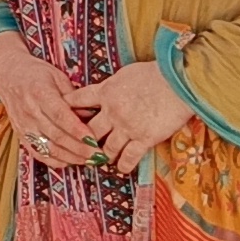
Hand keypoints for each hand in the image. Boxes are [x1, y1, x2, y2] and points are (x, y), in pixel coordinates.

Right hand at [0, 29, 90, 167]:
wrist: (7, 75)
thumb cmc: (36, 74)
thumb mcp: (58, 77)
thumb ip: (74, 98)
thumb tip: (92, 116)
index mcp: (40, 93)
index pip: (60, 116)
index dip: (77, 130)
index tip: (94, 139)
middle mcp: (30, 112)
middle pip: (56, 135)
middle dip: (79, 148)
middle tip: (98, 155)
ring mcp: (24, 126)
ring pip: (48, 148)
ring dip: (70, 157)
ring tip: (89, 161)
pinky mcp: (21, 136)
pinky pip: (39, 153)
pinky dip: (55, 161)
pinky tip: (70, 161)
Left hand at [70, 60, 192, 170]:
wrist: (178, 81)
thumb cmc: (156, 72)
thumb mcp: (127, 73)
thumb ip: (114, 85)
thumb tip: (109, 88)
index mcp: (106, 91)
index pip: (78, 100)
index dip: (68, 109)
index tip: (61, 117)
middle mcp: (112, 111)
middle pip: (88, 131)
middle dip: (84, 140)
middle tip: (82, 147)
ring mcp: (127, 127)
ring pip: (107, 148)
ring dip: (103, 155)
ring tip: (102, 159)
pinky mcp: (144, 138)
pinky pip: (129, 158)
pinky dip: (123, 165)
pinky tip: (121, 168)